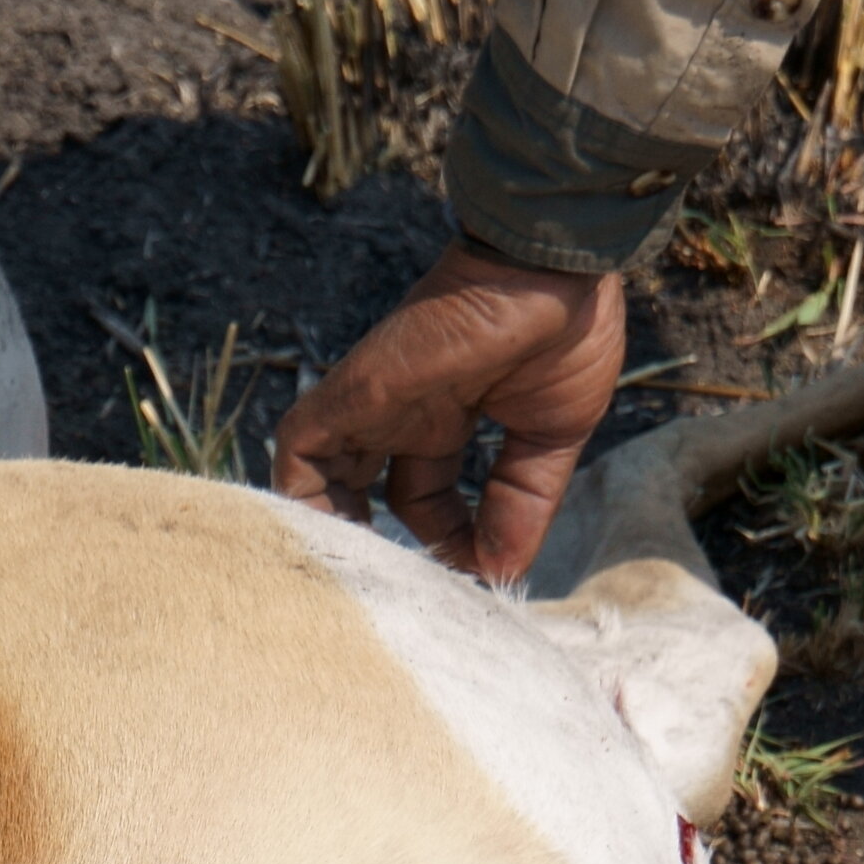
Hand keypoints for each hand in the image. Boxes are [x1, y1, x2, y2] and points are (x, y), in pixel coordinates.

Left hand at [267, 243, 622, 584]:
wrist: (554, 271)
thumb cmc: (566, 332)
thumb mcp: (549, 436)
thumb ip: (522, 503)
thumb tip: (504, 571)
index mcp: (448, 415)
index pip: (422, 496)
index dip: (444, 543)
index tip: (475, 577)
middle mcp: (403, 412)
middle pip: (363, 491)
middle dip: (380, 546)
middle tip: (410, 593)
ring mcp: (374, 402)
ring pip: (320, 478)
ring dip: (334, 533)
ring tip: (363, 585)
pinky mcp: (352, 392)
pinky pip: (298, 454)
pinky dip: (302, 503)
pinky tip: (330, 546)